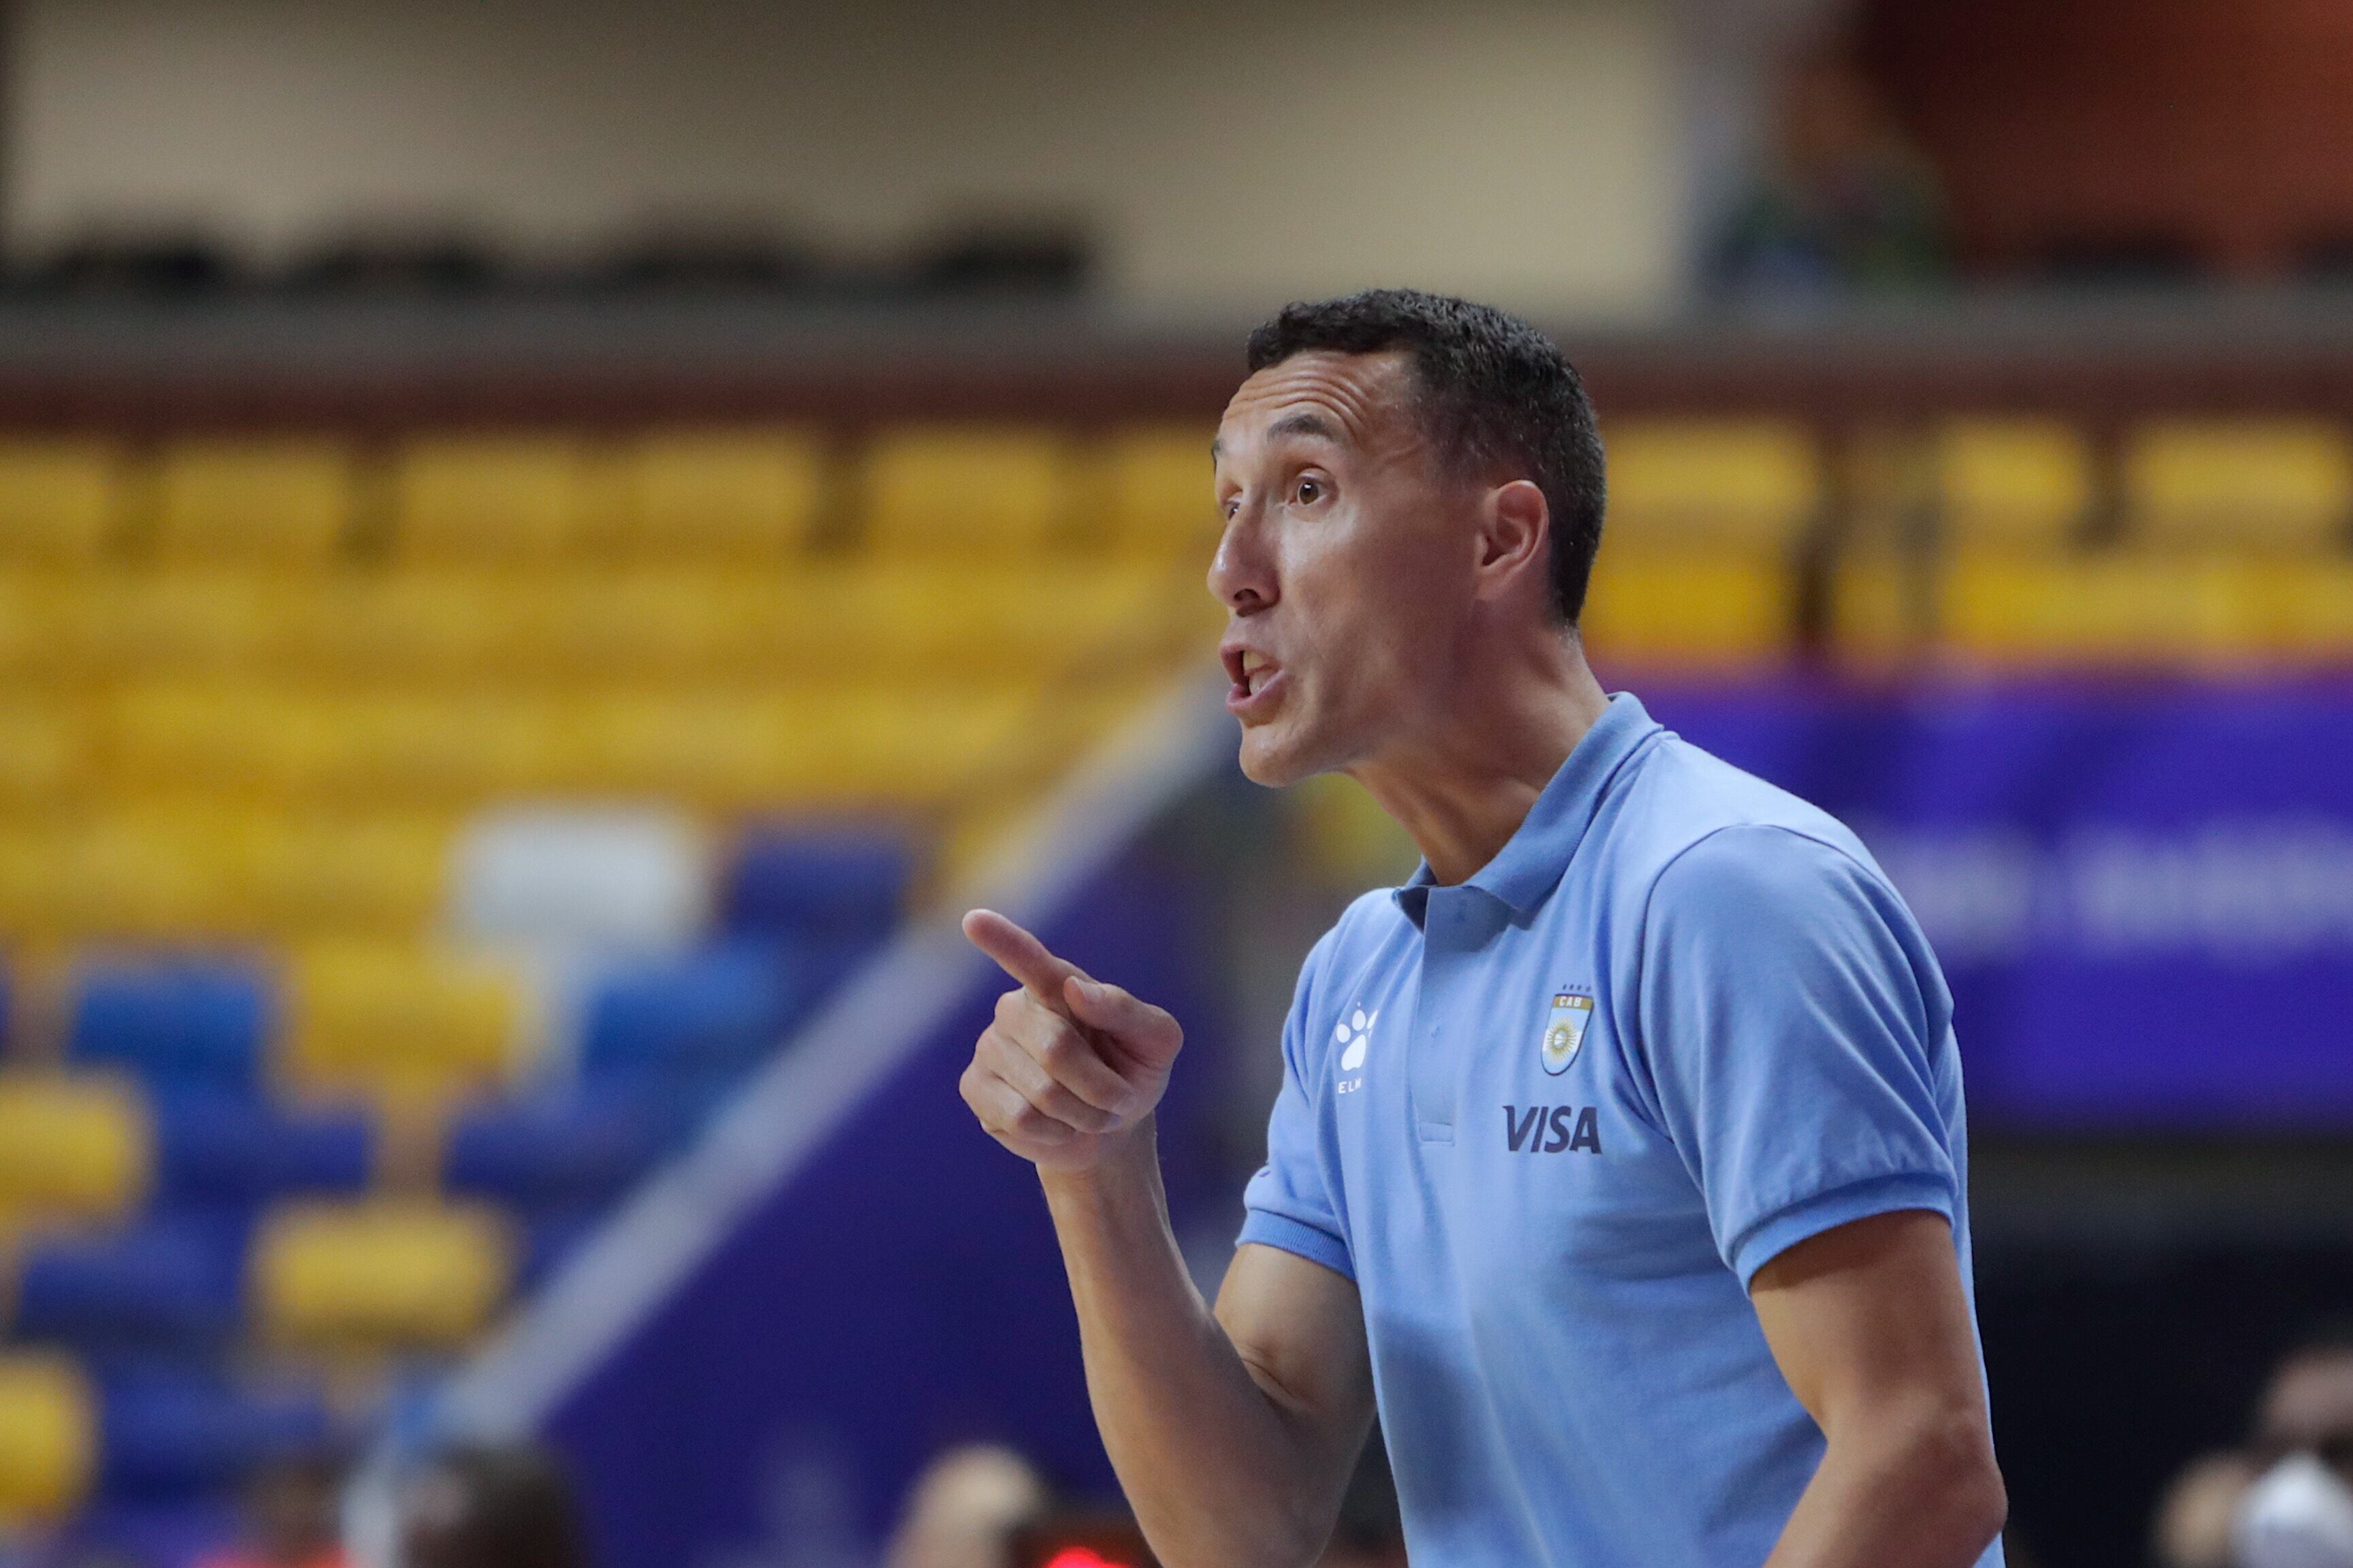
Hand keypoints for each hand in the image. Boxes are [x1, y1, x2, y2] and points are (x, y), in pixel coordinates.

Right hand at [959, 909, 1183, 1172]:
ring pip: (1040, 1092)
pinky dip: (1054, 1132)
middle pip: (1055, 1048)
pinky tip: (1058, 1125)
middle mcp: (1015, 1008)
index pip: (1029, 959)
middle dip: (1101, 1086)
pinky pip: (1018, 1118)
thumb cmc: (1133, 1070)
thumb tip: (1075, 990)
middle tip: (1117, 1098)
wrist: (1112, 1127)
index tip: (974, 920)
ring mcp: (989, 1046)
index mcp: (1058, 984)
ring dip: (1083, 1113)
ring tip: (1089, 1111)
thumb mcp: (1155, 1040)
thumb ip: (1125, 1009)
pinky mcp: (975, 1087)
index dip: (1002, 940)